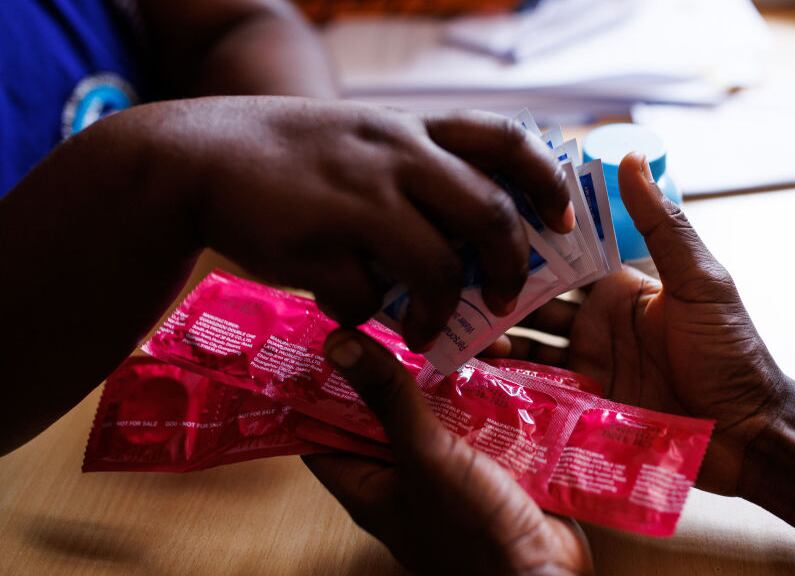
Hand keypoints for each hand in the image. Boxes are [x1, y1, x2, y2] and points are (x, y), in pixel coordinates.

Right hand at [142, 97, 574, 349]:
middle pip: (489, 214)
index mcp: (412, 130)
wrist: (196, 158)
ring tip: (423, 330)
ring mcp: (358, 197)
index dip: (546, 182)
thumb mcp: (363, 142)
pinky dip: (364, 313)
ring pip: (437, 267)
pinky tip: (344, 306)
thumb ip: (417, 176)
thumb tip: (470, 245)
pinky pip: (366, 296)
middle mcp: (395, 156)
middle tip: (503, 299)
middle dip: (509, 267)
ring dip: (438, 311)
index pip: (506, 139)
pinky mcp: (318, 242)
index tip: (561, 221)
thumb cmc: (293, 160)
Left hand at [304, 328, 592, 575]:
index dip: (318, 381)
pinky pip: (483, 411)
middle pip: (385, 406)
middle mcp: (403, 471)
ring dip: (452, 366)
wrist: (543, 574)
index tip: (324, 329)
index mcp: (367, 480)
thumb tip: (337, 342)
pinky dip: (491, 382)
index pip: (322, 426)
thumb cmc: (471, 531)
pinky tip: (504, 348)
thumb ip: (387, 397)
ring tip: (459, 320)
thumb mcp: (423, 455)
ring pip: (439, 402)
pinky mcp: (493, 459)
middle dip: (396, 360)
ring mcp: (450, 465)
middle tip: (402, 308)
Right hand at [486, 153, 788, 495]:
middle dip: (496, 284)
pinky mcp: (579, 401)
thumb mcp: (700, 282)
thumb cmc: (732, 352)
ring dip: (493, 327)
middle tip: (454, 274)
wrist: (746, 434)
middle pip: (533, 295)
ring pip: (525, 337)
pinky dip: (504, 374)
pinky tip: (474, 364)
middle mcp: (595, 318)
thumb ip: (663, 225)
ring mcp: (585, 360)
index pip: (565, 253)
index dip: (529, 238)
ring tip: (454, 318)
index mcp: (621, 284)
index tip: (485, 219)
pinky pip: (533, 383)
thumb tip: (631, 156)